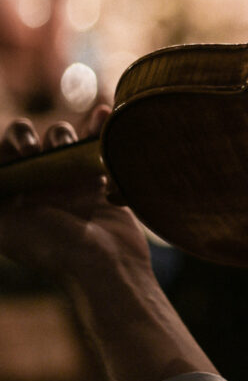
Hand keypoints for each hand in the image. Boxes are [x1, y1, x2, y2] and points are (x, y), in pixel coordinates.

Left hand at [0, 105, 149, 283]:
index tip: (22, 155)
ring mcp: (69, 180)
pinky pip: (95, 143)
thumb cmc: (51, 249)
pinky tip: (103, 115)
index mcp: (11, 196)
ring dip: (63, 134)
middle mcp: (37, 186)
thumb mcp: (4, 227)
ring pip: (60, 138)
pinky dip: (99, 126)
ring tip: (70, 150)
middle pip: (25, 141)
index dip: (6, 147)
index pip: (0, 155)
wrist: (104, 266)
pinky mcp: (99, 178)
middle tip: (34, 153)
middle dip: (26, 138)